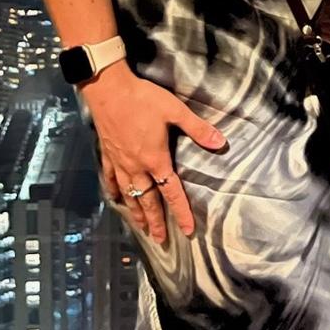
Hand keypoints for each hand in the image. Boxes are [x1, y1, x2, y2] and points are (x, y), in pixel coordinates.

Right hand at [81, 62, 227, 243]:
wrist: (109, 89)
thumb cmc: (144, 99)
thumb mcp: (175, 110)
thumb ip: (198, 129)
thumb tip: (221, 142)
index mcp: (155, 159)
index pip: (171, 192)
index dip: (181, 212)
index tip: (187, 231)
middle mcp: (137, 166)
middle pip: (148, 200)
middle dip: (155, 221)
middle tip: (160, 240)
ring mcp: (120, 162)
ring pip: (129, 194)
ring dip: (136, 212)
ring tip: (140, 226)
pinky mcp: (108, 153)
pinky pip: (112, 178)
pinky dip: (115, 190)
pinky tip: (116, 197)